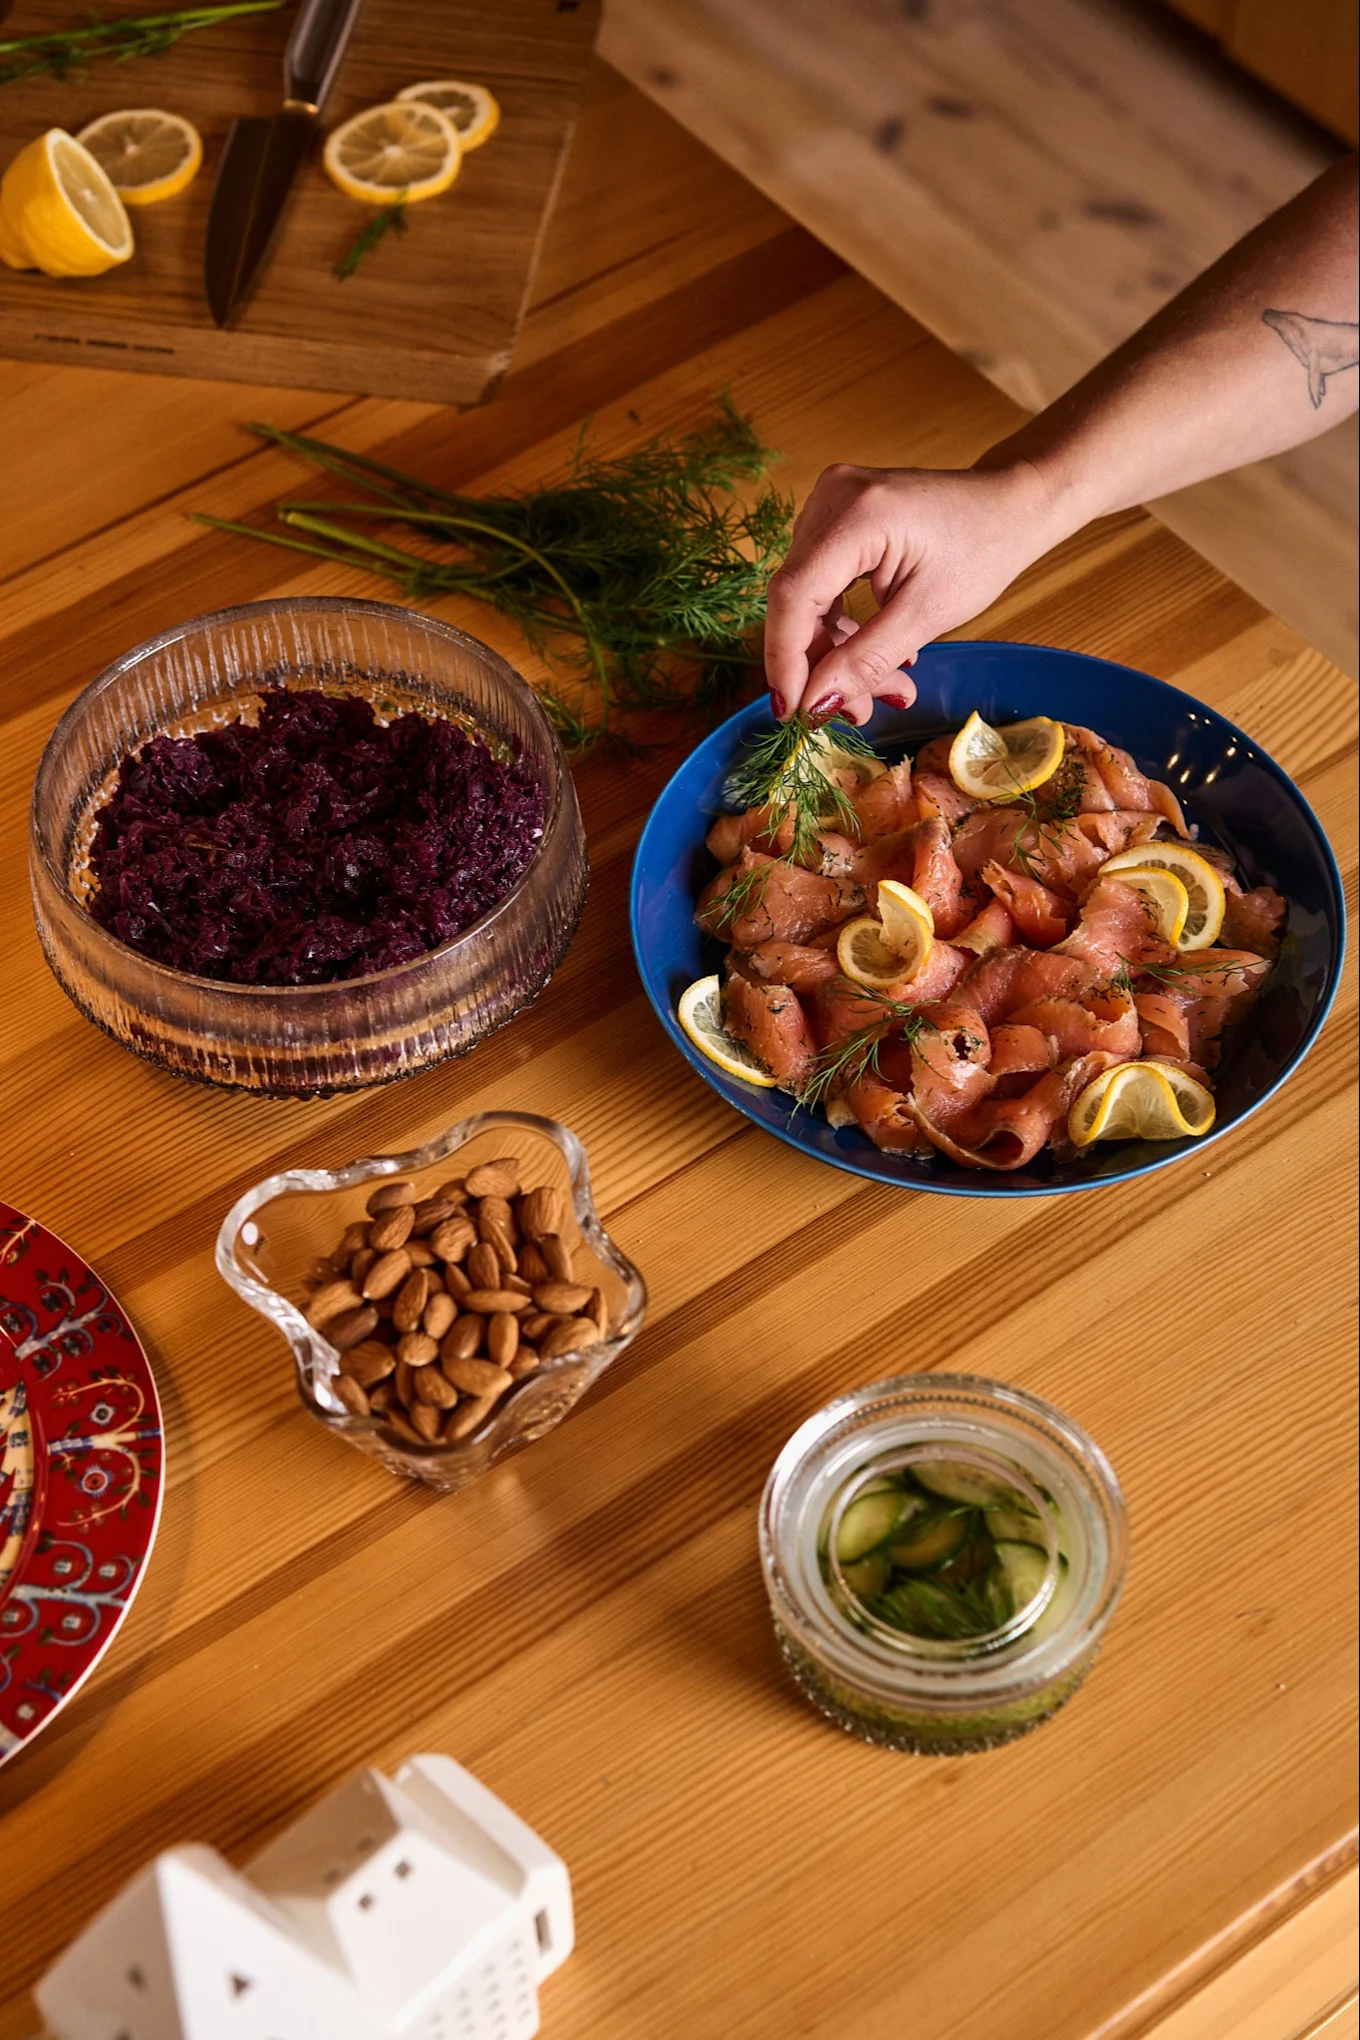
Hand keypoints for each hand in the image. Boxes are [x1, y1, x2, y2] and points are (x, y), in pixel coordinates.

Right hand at [762, 459, 1065, 723]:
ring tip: (883, 687)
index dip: (784, 660)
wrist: (1012, 506)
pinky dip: (842, 626)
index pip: (792, 595)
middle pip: (798, 599)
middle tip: (857, 711)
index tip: (794, 713)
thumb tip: (815, 705)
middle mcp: (832, 498)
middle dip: (821, 664)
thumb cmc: (985, 548)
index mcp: (856, 514)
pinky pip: (822, 585)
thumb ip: (866, 659)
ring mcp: (830, 503)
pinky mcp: (836, 518)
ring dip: (836, 652)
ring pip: (808, 598)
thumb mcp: (928, 614)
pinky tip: (875, 654)